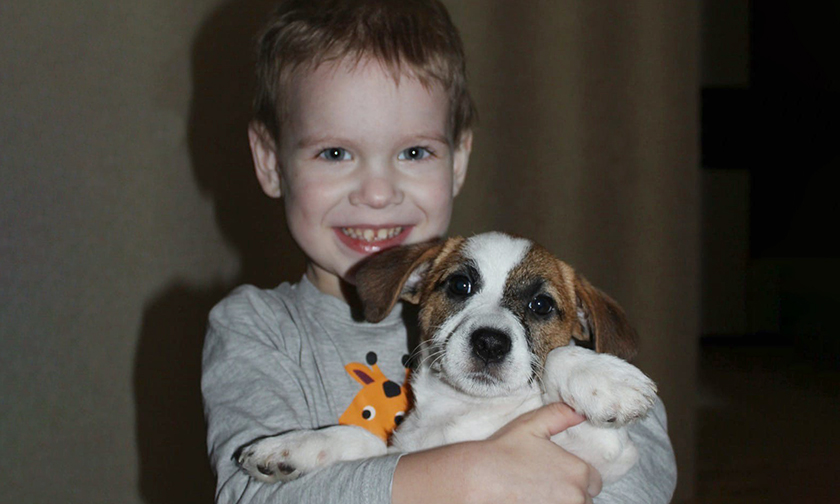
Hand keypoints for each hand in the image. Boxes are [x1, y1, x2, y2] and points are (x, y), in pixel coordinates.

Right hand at [392, 402, 601, 503]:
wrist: (478, 480)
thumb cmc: (503, 452)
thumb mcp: (532, 425)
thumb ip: (560, 415)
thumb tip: (581, 411)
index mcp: (578, 473)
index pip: (594, 481)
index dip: (576, 476)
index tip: (557, 473)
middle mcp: (576, 498)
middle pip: (584, 499)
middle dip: (570, 492)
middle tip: (544, 483)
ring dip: (560, 501)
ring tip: (537, 494)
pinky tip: (532, 499)